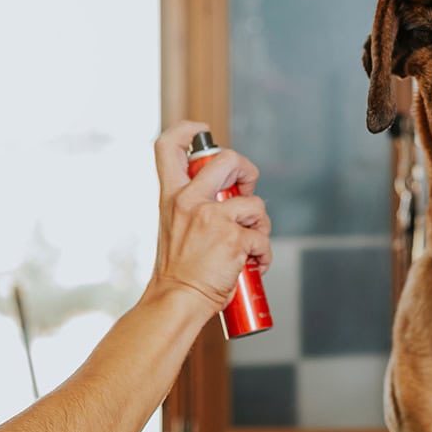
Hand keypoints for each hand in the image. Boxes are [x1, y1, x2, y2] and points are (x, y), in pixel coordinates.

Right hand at [148, 121, 271, 311]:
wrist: (176, 301)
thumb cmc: (178, 271)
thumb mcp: (173, 227)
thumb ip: (192, 206)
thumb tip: (229, 196)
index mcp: (171, 196)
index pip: (168, 147)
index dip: (188, 129)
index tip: (203, 131)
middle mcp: (189, 201)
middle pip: (228, 159)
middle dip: (248, 171)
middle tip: (248, 190)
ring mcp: (212, 218)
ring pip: (255, 204)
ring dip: (261, 225)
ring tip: (250, 245)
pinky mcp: (233, 239)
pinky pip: (262, 239)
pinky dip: (263, 254)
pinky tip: (253, 265)